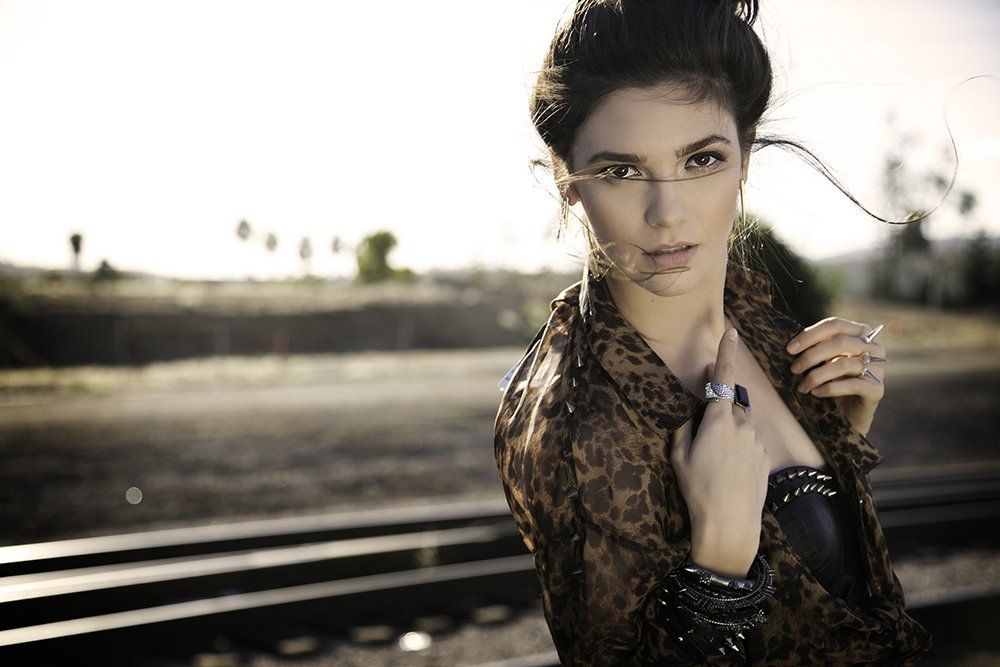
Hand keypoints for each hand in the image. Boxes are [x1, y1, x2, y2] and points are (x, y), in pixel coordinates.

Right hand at [671, 327, 768, 576]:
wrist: (729, 525)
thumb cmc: (698, 490)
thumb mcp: (678, 456)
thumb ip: (684, 428)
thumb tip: (691, 415)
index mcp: (718, 419)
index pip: (724, 377)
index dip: (726, 353)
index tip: (732, 332)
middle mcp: (742, 424)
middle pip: (732, 404)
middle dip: (721, 411)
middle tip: (704, 440)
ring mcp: (757, 441)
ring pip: (743, 425)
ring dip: (731, 433)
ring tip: (717, 464)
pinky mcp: (766, 458)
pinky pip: (752, 443)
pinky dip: (740, 450)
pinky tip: (729, 474)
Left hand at [785, 317, 885, 436]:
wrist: (849, 413)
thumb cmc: (833, 380)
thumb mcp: (825, 360)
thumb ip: (816, 347)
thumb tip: (792, 344)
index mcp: (861, 333)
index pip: (835, 325)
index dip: (810, 335)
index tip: (790, 348)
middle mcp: (874, 348)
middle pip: (840, 342)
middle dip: (811, 355)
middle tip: (793, 368)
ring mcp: (878, 368)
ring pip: (844, 364)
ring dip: (816, 375)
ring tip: (802, 386)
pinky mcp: (877, 389)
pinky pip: (852, 385)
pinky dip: (829, 388)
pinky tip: (815, 393)